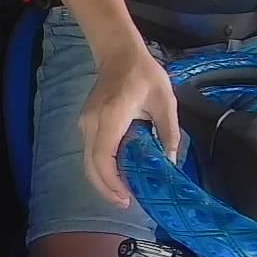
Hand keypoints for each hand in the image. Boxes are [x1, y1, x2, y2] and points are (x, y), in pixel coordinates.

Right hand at [80, 45, 179, 208]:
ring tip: (124, 193)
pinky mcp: (86, 125)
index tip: (126, 197)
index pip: (102, 157)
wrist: (118, 53)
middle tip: (126, 204)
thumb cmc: (143, 74)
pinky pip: (90, 153)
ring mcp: (86, 123)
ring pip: (87, 162)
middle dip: (106, 189)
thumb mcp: (165, 100)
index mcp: (112, 116)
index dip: (112, 181)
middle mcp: (92, 122)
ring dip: (103, 181)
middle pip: (91, 165)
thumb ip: (168, 132)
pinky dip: (101, 169)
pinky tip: (118, 175)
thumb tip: (170, 162)